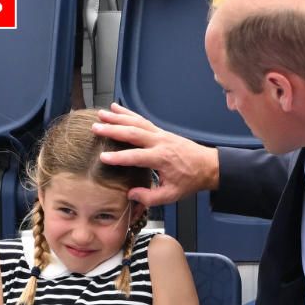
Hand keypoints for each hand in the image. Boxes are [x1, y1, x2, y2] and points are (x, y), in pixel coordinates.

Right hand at [94, 103, 219, 206]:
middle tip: (96, 128)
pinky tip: (117, 108)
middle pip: (133, 133)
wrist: (209, 166)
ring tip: (101, 114)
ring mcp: (161, 134)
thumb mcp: (172, 195)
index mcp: (162, 158)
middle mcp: (160, 142)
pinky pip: (142, 120)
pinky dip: (129, 113)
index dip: (119, 158)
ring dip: (118, 117)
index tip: (103, 157)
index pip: (136, 157)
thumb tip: (130, 194)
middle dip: (113, 130)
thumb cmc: (191, 180)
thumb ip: (150, 197)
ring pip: (136, 123)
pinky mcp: (161, 131)